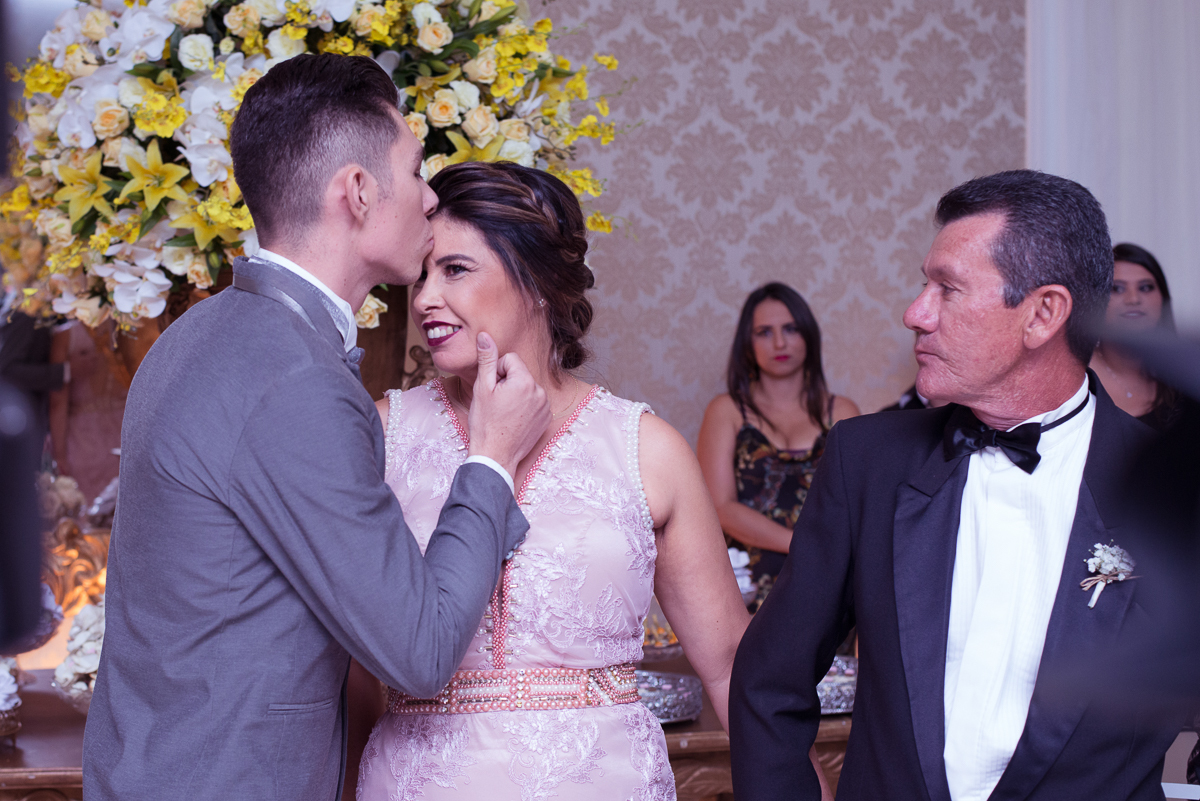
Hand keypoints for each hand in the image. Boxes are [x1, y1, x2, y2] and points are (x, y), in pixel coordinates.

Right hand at [467, 332, 549, 478]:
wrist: (495, 456)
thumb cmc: (485, 423)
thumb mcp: (482, 388)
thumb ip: (487, 359)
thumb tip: (485, 335)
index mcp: (525, 381)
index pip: (510, 359)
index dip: (496, 372)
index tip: (491, 389)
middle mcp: (540, 392)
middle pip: (519, 373)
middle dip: (506, 382)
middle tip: (495, 402)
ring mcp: (545, 407)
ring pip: (526, 388)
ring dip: (515, 395)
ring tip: (504, 413)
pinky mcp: (546, 419)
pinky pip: (534, 402)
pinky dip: (524, 407)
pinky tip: (513, 420)